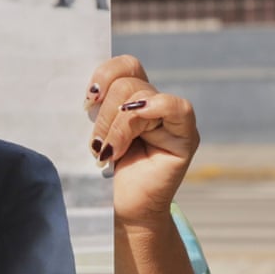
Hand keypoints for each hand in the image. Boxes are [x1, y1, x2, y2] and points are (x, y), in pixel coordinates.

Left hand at [85, 55, 198, 228]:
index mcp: (134, 97)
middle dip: (105, 114)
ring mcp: (173, 119)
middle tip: (97, 144)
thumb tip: (92, 91)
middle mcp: (155, 103)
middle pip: (128, 83)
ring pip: (140, 96)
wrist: (125, 208)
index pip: (126, 65)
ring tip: (107, 153)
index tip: (88, 100)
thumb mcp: (98, 130)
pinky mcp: (186, 137)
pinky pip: (176, 108)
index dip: (104, 75)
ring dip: (117, 126)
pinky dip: (150, 111)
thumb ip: (100, 106)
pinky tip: (130, 138)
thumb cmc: (107, 170)